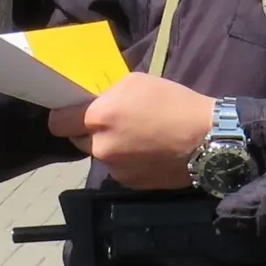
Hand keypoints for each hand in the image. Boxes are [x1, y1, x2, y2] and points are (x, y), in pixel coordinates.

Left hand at [46, 74, 216, 189]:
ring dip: (110, 147)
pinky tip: (148, 152)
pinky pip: (118, 168)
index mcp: (99, 117)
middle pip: (78, 140)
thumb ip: (108, 95)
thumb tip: (94, 104)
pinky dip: (127, 161)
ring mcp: (115, 169)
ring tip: (138, 137)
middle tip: (114, 123)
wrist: (208, 139)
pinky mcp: (130, 183)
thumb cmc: (174, 103)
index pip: (58, 123)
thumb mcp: (137, 82)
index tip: (74, 113)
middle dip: (90, 131)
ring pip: (100, 155)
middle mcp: (101, 147)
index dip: (65, 116)